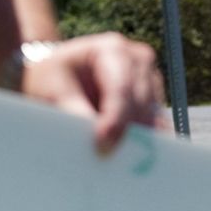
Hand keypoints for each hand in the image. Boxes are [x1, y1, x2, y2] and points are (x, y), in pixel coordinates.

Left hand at [21, 32, 168, 154]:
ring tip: (117, 160)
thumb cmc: (54, 78)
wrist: (60, 76)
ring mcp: (150, 79)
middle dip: (127, 134)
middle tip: (110, 160)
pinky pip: (156, 127)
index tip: (104, 146)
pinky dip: (144, 142)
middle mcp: (138, 60)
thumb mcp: (54, 92)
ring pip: (152, 117)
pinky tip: (129, 156)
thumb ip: (75, 113)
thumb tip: (98, 141)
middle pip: (141, 104)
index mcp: (111, 49)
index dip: (115, 120)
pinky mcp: (153, 101)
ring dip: (137, 140)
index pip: (121, 88)